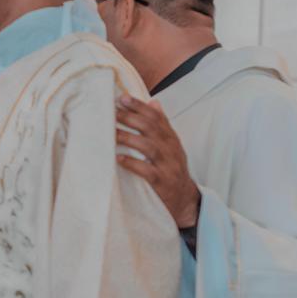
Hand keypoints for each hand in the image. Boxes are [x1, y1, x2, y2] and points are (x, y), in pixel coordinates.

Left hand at [115, 95, 200, 228]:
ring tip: (111, 133)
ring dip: (128, 138)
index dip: (139, 107)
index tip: (122, 98)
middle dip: (130, 118)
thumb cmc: (172, 169)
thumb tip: (153, 102)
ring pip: (149, 147)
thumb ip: (161, 125)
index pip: (156, 117)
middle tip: (112, 112)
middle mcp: (171, 149)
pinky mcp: (162, 182)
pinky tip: (119, 158)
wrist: (185, 199)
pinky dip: (132, 164)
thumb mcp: (170, 146)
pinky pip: (147, 171)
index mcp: (171, 138)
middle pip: (151, 129)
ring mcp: (168, 166)